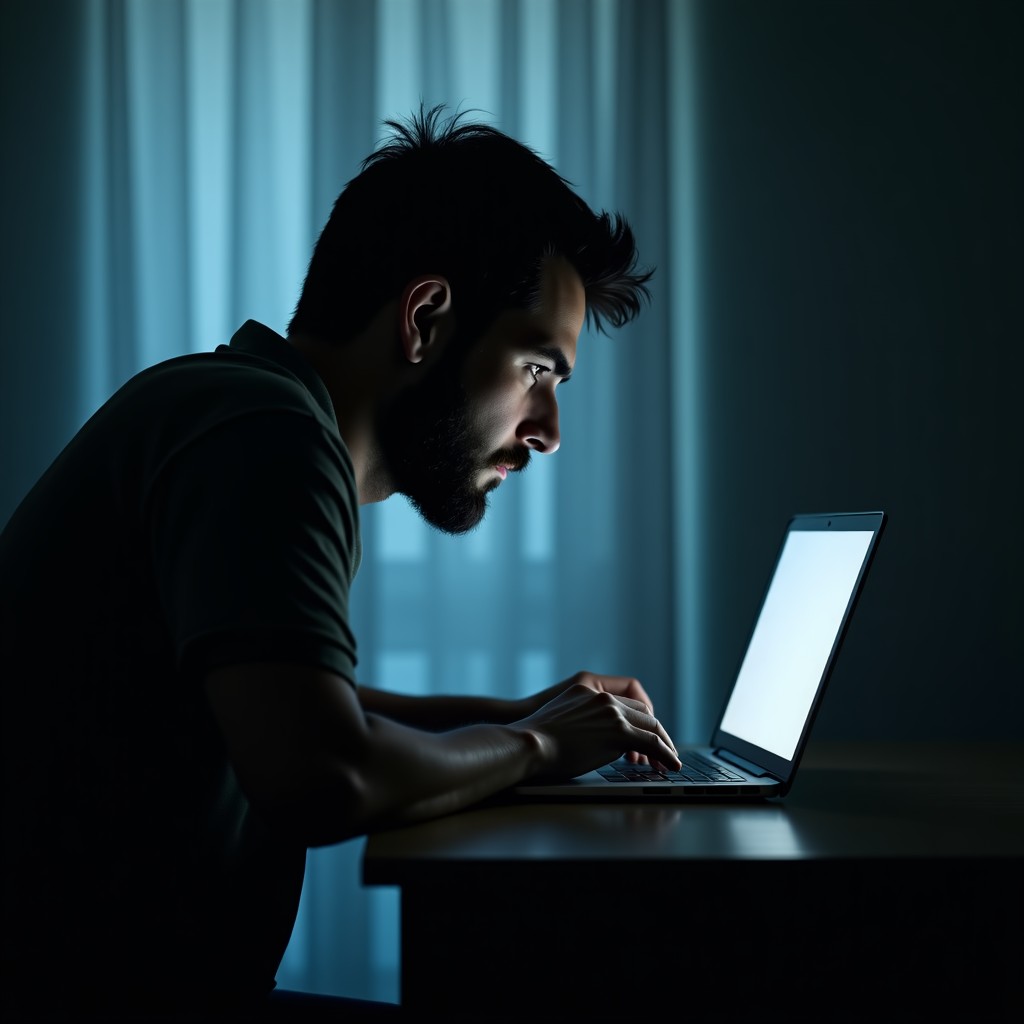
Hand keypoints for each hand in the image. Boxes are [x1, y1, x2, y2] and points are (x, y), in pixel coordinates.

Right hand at [512, 676, 679, 781]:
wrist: (529, 742)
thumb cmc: (535, 739)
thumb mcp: (558, 719)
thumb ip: (577, 720)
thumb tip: (585, 739)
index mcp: (587, 690)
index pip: (624, 703)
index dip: (637, 722)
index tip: (642, 738)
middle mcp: (603, 698)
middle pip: (643, 713)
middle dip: (655, 733)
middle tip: (661, 752)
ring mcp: (612, 713)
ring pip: (651, 726)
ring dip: (664, 745)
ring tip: (669, 761)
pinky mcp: (619, 731)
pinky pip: (652, 742)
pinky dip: (666, 754)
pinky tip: (670, 765)